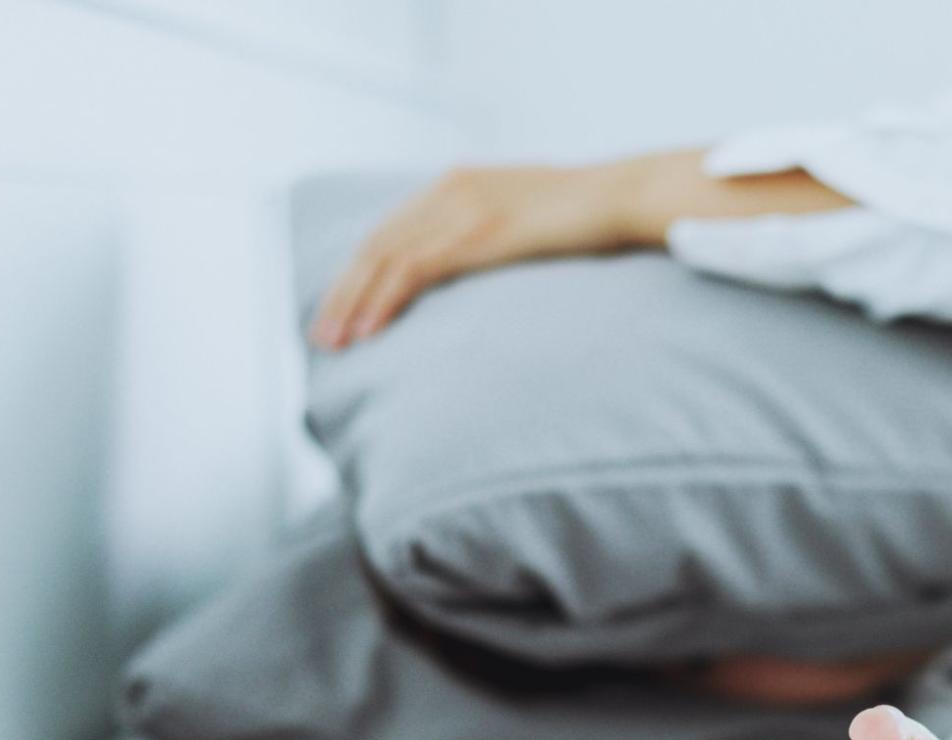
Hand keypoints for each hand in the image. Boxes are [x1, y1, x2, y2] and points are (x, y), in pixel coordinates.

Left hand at [309, 150, 848, 350]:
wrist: (629, 197)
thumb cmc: (597, 219)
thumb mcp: (538, 223)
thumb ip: (506, 239)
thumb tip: (499, 275)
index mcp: (462, 182)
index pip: (393, 229)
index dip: (361, 273)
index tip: (343, 310)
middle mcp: (452, 188)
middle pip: (377, 244)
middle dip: (343, 293)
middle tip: (322, 338)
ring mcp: (463, 208)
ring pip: (385, 258)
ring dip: (353, 304)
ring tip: (335, 345)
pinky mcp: (478, 233)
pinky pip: (414, 269)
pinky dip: (384, 301)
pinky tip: (369, 331)